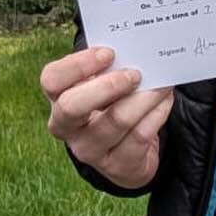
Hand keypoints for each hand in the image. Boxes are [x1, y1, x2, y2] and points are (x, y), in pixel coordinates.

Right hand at [41, 45, 173, 189]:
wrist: (126, 151)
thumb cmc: (111, 105)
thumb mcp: (101, 85)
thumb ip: (108, 68)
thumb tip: (134, 49)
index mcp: (57, 99)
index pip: (52, 80)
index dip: (78, 65)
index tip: (108, 53)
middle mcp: (66, 127)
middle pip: (72, 106)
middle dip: (108, 86)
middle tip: (135, 74)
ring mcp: (89, 150)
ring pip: (116, 120)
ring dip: (144, 97)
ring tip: (162, 84)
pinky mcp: (116, 166)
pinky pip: (140, 135)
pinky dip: (157, 113)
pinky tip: (164, 100)